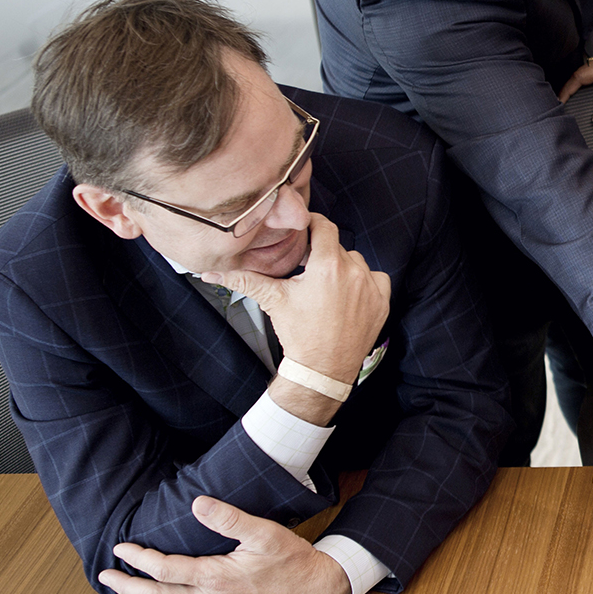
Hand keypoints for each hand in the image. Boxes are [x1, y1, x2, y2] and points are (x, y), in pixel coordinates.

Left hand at [98, 496, 351, 593]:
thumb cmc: (291, 559)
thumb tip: (199, 503)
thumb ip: (229, 519)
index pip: (166, 570)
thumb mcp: (263, 531)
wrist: (314, 587)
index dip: (140, 560)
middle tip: (105, 579)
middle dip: (127, 588)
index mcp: (216, 577)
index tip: (122, 549)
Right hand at [204, 212, 389, 382]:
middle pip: (338, 247)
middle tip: (309, 268)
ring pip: (357, 261)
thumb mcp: (273, 300)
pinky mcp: (382, 301)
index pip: (324, 227)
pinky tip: (348, 294)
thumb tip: (210, 273)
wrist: (321, 369)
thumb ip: (243, 280)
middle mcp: (354, 272)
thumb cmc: (298, 334)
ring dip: (344, 267)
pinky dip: (363, 282)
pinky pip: (376, 278)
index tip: (305, 230)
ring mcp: (371, 287)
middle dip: (323, 253)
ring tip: (327, 285)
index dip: (313, 224)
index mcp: (328, 266)